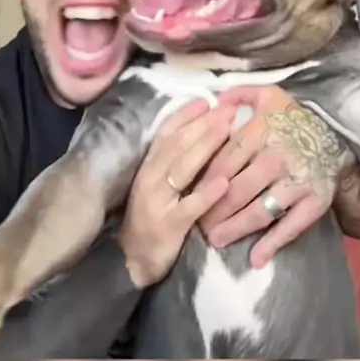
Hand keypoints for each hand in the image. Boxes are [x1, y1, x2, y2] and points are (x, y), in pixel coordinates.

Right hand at [117, 99, 232, 287]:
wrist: (131, 260)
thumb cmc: (151, 217)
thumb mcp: (157, 184)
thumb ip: (174, 161)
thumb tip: (201, 131)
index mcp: (149, 166)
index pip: (166, 133)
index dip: (186, 115)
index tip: (208, 100)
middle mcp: (150, 178)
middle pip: (178, 145)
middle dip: (203, 124)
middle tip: (228, 109)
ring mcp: (157, 201)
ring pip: (182, 168)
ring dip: (206, 146)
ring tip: (228, 130)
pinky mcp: (168, 226)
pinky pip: (189, 207)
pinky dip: (206, 194)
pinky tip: (224, 183)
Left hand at [199, 86, 350, 267]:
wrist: (337, 138)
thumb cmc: (294, 119)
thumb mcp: (268, 95)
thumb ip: (239, 94)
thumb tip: (213, 101)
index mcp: (261, 133)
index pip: (224, 162)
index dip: (204, 182)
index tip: (189, 195)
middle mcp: (276, 159)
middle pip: (236, 191)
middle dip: (213, 211)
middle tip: (197, 224)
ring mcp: (296, 183)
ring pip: (258, 211)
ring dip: (234, 229)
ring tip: (215, 240)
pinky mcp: (314, 202)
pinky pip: (290, 227)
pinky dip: (272, 245)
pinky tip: (256, 259)